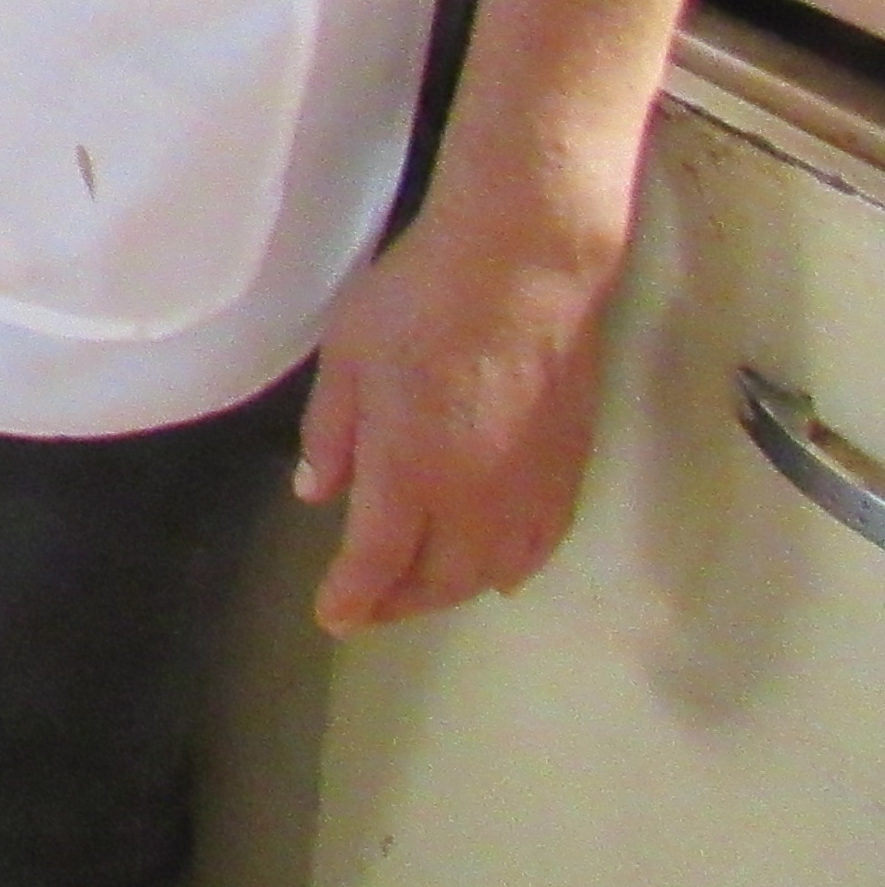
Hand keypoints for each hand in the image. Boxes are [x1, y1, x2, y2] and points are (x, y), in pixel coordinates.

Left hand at [294, 188, 626, 632]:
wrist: (526, 269)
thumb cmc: (420, 301)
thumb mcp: (347, 357)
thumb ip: (331, 433)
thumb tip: (318, 496)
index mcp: (409, 473)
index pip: (377, 563)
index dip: (353, 598)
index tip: (333, 618)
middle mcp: (474, 501)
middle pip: (438, 580)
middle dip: (399, 603)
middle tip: (369, 607)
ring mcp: (528, 491)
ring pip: (491, 572)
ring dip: (452, 591)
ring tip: (421, 590)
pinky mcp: (568, 472)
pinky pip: (539, 547)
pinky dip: (510, 569)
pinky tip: (495, 571)